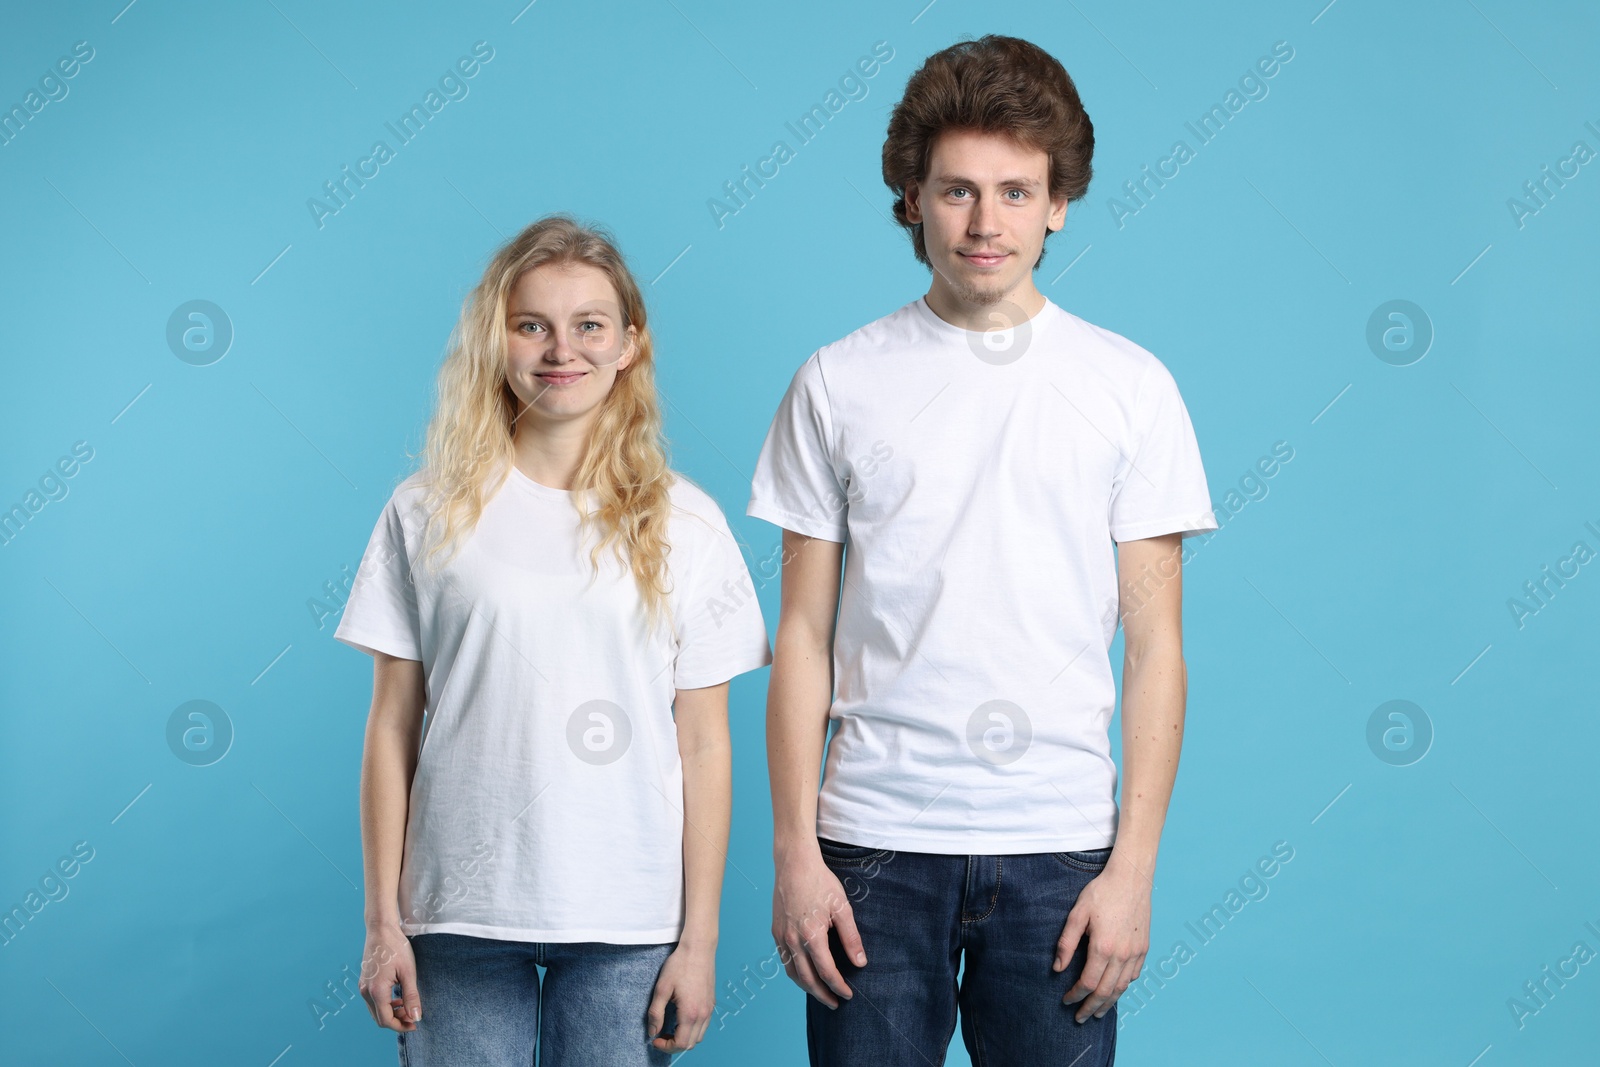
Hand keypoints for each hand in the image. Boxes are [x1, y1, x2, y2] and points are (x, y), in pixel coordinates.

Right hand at [358, 921, 421, 1031]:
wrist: (381, 929)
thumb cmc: (396, 947)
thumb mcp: (408, 972)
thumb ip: (411, 996)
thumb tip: (416, 1017)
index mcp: (376, 991)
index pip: (386, 1020)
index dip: (401, 1026)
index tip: (415, 1024)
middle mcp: (365, 991)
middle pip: (379, 1019)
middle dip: (396, 1021)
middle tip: (413, 1017)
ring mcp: (362, 987)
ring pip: (375, 1011)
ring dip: (391, 1014)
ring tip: (407, 1007)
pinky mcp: (363, 982)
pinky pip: (372, 1002)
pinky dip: (384, 1005)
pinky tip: (397, 999)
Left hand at [646, 940, 715, 1052]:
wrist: (699, 948)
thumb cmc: (680, 965)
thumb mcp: (662, 988)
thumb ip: (656, 1013)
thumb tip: (653, 1032)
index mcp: (690, 1013)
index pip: (681, 1044)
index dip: (666, 1046)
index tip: (655, 1039)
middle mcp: (703, 1014)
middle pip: (691, 1044)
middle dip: (674, 1045)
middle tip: (660, 1035)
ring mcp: (709, 1009)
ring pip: (699, 1037)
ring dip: (684, 1038)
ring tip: (670, 1028)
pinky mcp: (711, 1003)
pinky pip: (704, 1026)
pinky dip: (693, 1030)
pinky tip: (681, 1019)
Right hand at [771, 846, 866, 1007]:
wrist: (794, 863)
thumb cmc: (820, 882)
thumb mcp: (842, 908)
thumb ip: (851, 938)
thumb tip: (860, 962)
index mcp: (811, 935)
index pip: (826, 972)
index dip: (839, 986)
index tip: (849, 994)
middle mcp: (792, 940)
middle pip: (807, 979)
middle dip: (822, 995)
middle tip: (835, 1003)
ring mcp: (781, 937)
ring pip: (792, 973)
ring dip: (807, 988)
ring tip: (821, 994)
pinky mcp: (775, 931)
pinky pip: (784, 960)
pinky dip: (795, 973)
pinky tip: (805, 973)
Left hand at [1055, 856, 1150, 1022]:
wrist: (1131, 878)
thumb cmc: (1101, 892)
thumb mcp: (1077, 913)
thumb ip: (1066, 943)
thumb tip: (1057, 968)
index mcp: (1103, 948)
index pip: (1088, 983)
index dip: (1076, 995)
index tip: (1066, 1001)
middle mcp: (1122, 955)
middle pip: (1106, 992)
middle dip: (1091, 1007)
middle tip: (1080, 1018)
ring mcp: (1136, 953)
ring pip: (1122, 987)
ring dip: (1109, 1003)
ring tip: (1097, 1012)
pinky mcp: (1144, 948)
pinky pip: (1133, 975)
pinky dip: (1123, 987)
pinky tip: (1115, 990)